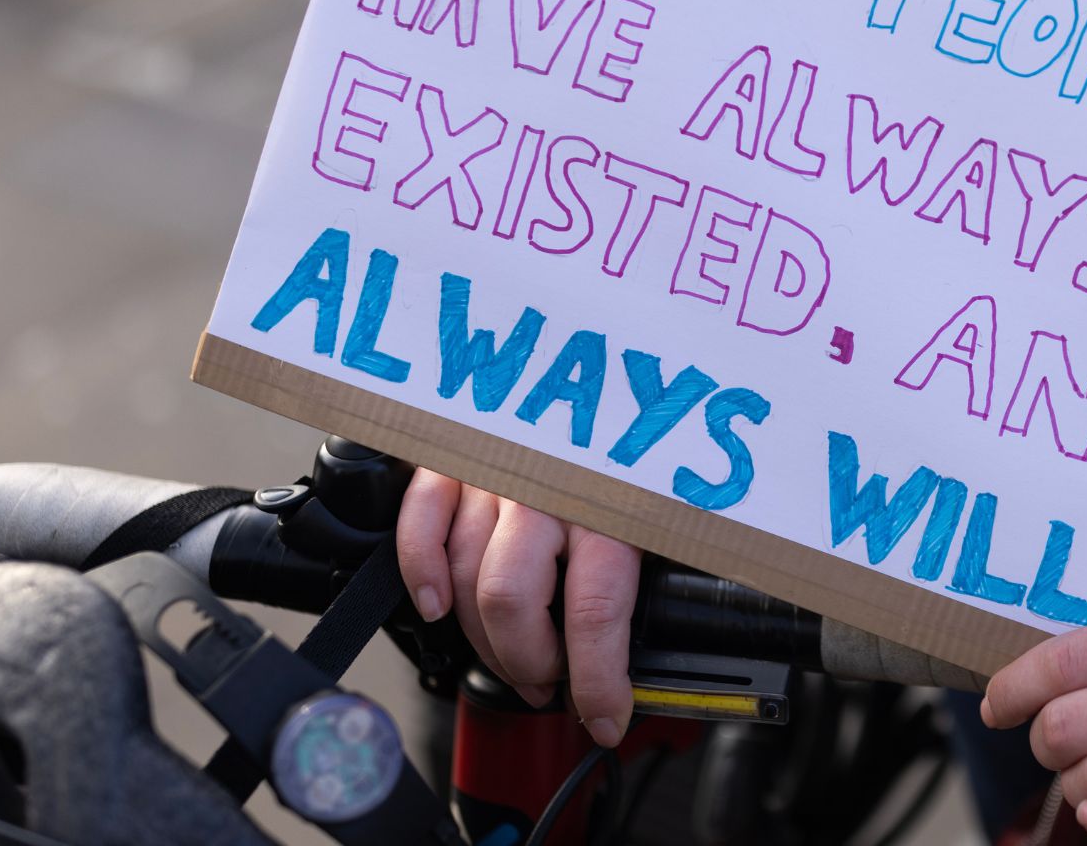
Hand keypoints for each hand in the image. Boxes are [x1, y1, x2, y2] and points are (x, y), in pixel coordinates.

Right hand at [396, 468, 639, 746]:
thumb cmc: (636, 446)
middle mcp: (547, 489)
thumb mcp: (665, 508)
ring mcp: (495, 473)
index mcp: (611, 503)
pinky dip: (421, 572)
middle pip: (510, 602)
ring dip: (484, 637)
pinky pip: (421, 521)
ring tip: (516, 658)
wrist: (602, 369)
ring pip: (466, 576)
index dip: (595, 682)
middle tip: (553, 682)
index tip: (606, 717)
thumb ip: (652, 569)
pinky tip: (439, 606)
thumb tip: (652, 653)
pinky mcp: (457, 458)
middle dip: (529, 663)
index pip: (595, 612)